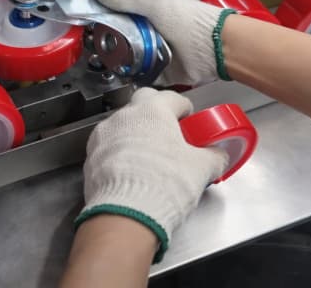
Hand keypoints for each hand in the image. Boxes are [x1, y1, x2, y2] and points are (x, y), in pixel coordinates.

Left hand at [77, 88, 227, 261]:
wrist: (126, 212)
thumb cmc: (165, 183)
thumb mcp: (201, 168)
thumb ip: (213, 156)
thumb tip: (218, 155)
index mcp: (153, 110)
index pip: (172, 98)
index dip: (184, 109)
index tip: (190, 120)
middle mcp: (125, 116)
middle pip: (143, 104)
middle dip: (156, 114)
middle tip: (170, 134)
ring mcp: (104, 134)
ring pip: (123, 125)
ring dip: (136, 134)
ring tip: (151, 157)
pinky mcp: (91, 154)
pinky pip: (109, 146)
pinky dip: (121, 152)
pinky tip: (132, 171)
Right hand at [94, 0, 233, 85]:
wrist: (216, 49)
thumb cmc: (189, 20)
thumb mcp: (153, 0)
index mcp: (144, 10)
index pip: (113, 10)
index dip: (97, 14)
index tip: (80, 18)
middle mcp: (146, 30)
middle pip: (115, 36)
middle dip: (103, 41)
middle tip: (91, 44)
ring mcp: (152, 52)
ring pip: (123, 57)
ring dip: (115, 60)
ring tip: (102, 61)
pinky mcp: (158, 72)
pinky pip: (137, 76)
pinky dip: (130, 76)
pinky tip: (120, 75)